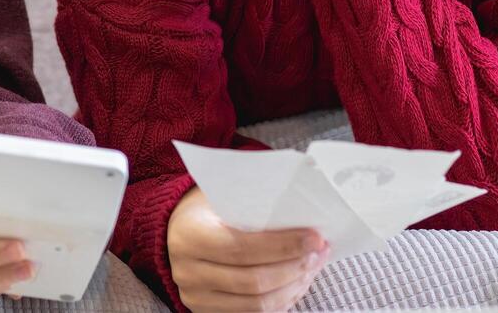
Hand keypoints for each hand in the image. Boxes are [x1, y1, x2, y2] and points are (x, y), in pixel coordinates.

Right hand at [166, 187, 329, 312]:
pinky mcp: (208, 311)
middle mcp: (189, 271)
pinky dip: (281, 301)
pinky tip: (296, 283)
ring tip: (313, 267)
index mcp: (190, 236)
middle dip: (295, 267)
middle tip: (320, 251)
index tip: (314, 237)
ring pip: (257, 304)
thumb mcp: (221, 197)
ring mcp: (197, 297)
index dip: (283, 245)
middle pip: (254, 280)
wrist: (177, 231)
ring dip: (293, 287)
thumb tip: (302, 212)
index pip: (242, 247)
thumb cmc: (206, 209)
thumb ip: (253, 205)